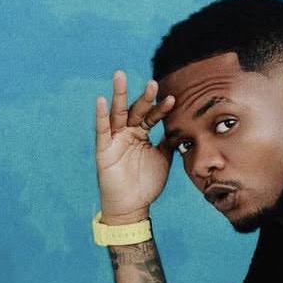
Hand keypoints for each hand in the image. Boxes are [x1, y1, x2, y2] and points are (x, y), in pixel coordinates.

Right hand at [94, 70, 175, 223]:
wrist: (132, 206)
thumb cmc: (146, 184)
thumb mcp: (163, 159)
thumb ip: (169, 142)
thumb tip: (181, 128)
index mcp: (141, 135)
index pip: (152, 117)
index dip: (161, 109)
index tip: (173, 99)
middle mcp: (127, 133)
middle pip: (135, 110)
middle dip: (143, 97)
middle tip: (152, 82)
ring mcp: (115, 139)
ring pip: (117, 113)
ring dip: (119, 95)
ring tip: (120, 75)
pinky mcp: (104, 149)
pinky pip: (102, 130)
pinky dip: (101, 115)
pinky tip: (101, 100)